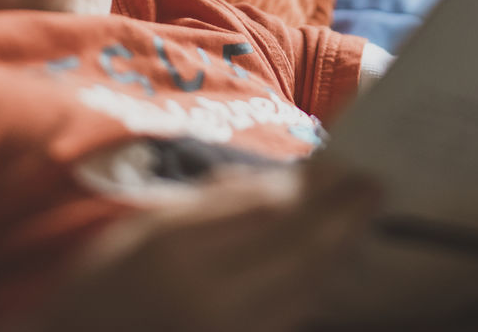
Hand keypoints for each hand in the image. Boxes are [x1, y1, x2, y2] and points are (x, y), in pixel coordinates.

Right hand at [9, 163, 382, 331]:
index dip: (314, 186)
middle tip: (373, 185)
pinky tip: (329, 263)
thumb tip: (278, 184)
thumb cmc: (104, 287)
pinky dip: (317, 285)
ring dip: (338, 249)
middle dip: (342, 215)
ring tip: (360, 217)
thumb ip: (209, 207)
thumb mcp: (142, 230)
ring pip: (304, 286)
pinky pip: (292, 318)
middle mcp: (205, 295)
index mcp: (174, 249)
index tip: (345, 161)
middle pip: (298, 248)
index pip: (267, 209)